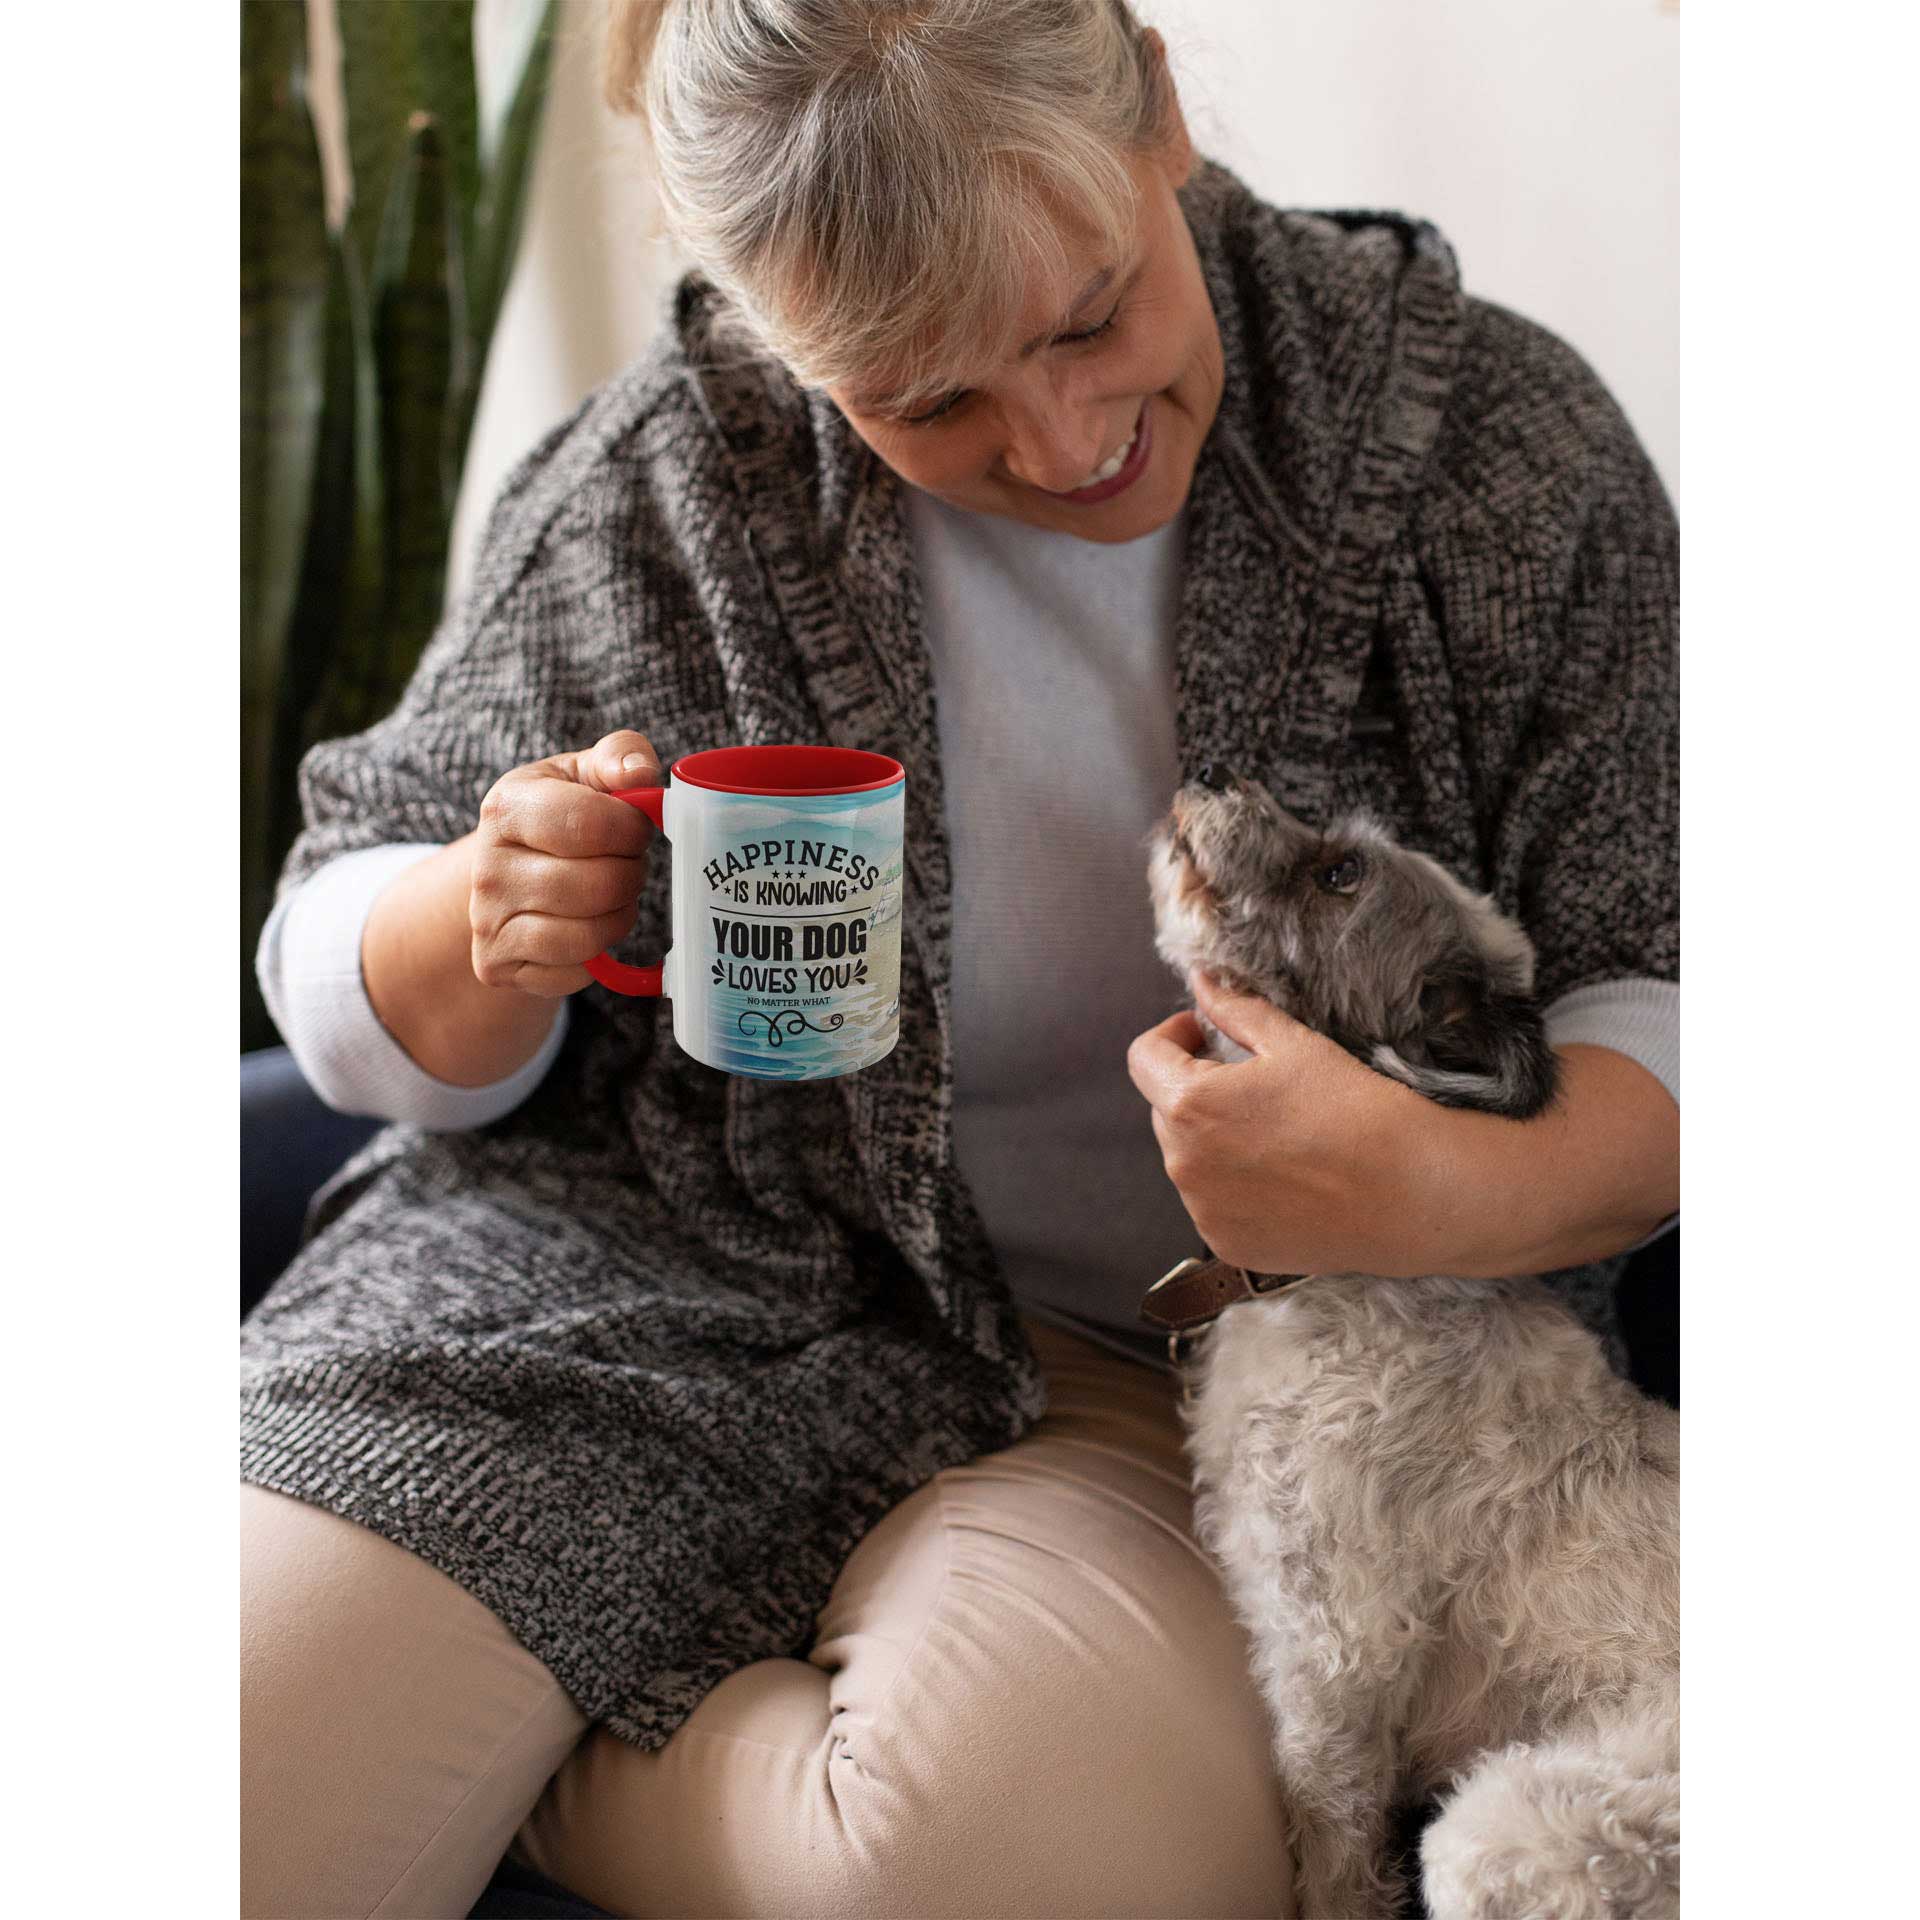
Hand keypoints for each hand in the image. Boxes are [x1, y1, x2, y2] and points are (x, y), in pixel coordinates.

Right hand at [468, 730, 661, 996]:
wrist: (505, 873)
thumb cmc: (559, 817)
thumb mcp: (584, 774)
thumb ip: (620, 756)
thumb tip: (639, 773)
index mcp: (507, 807)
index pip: (590, 823)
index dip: (632, 829)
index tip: (635, 828)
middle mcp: (487, 868)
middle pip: (599, 884)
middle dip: (630, 874)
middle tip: (625, 863)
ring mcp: (487, 922)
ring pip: (589, 934)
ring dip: (619, 915)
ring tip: (609, 893)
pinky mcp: (497, 966)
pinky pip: (577, 971)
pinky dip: (598, 952)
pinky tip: (587, 925)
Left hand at [1126, 967, 1446, 1278]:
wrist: (1409, 1193)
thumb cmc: (1355, 1110)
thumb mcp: (1293, 1045)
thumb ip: (1234, 1010)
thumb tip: (1201, 983)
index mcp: (1191, 1104)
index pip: (1143, 1059)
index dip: (1171, 1037)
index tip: (1202, 1033)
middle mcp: (1183, 1163)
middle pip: (1165, 1110)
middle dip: (1196, 1088)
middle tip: (1252, 1083)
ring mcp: (1203, 1211)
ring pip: (1187, 1158)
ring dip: (1212, 1138)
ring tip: (1274, 1133)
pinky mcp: (1226, 1244)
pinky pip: (1210, 1202)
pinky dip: (1231, 1185)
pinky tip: (1282, 1175)